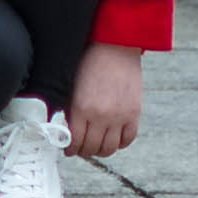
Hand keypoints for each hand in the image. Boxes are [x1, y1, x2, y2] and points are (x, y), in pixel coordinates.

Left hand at [66, 42, 145, 158]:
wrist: (114, 47)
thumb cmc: (88, 61)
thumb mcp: (71, 84)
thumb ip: (68, 107)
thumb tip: (62, 127)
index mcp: (81, 108)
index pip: (74, 141)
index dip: (70, 148)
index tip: (68, 148)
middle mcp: (102, 116)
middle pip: (92, 147)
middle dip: (83, 151)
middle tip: (80, 149)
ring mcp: (120, 116)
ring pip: (110, 148)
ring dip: (101, 151)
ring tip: (95, 146)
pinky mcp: (135, 113)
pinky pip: (128, 139)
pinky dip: (120, 143)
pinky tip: (113, 140)